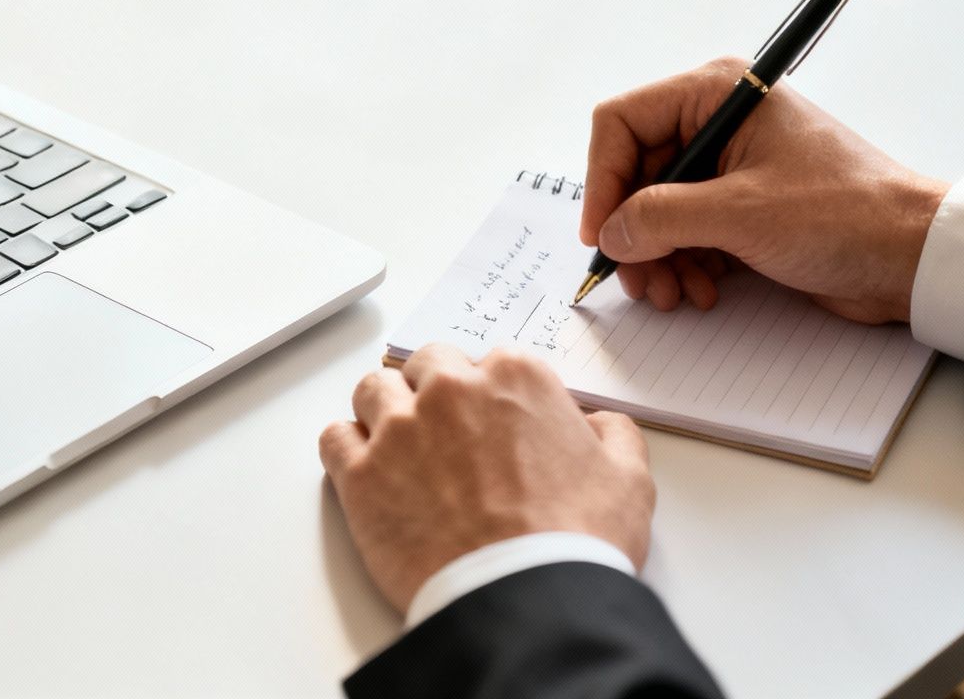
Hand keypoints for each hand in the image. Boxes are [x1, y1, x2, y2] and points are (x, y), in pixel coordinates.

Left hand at [319, 345, 653, 612]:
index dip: (492, 395)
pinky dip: (346, 450)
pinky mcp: (360, 474)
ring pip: (372, 391)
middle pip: (426, 366)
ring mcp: (399, 429)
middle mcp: (450, 390)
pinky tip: (367, 472)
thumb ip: (613, 435)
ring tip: (402, 450)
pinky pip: (334, 439)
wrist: (527, 600)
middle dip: (435, 393)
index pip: (490, 362)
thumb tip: (596, 423)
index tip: (494, 424)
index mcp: (515, 378)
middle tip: (447, 436)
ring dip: (385, 412)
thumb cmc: (577, 542)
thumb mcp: (629, 480)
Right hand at [584, 57, 948, 323]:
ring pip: (657, 209)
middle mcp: (718, 122)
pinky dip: (683, 263)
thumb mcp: (739, 213)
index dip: (602, 180)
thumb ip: (659, 218)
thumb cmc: (843, 215)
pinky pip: (687, 231)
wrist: (916, 257)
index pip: (622, 124)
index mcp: (717, 94)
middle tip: (637, 279)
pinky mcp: (745, 206)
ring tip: (671, 293)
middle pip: (636, 173)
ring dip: (656, 256)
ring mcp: (732, 166)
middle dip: (633, 231)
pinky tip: (700, 290)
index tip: (601, 234)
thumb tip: (610, 233)